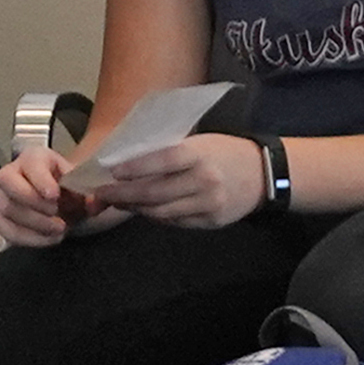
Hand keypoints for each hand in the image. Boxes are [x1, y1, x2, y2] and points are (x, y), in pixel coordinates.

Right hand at [0, 145, 84, 248]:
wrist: (62, 201)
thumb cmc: (67, 188)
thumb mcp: (80, 181)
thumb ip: (87, 189)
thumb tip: (92, 202)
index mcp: (33, 158)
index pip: (30, 163)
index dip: (41, 180)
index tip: (54, 195)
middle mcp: (12, 174)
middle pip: (9, 184)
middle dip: (33, 202)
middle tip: (56, 214)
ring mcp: (2, 197)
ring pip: (7, 210)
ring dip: (35, 224)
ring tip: (59, 229)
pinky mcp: (0, 220)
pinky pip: (7, 231)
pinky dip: (30, 239)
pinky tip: (49, 238)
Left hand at [97, 132, 264, 230]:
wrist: (262, 174)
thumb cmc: (224, 152)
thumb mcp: (200, 142)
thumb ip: (170, 151)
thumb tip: (129, 161)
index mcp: (200, 154)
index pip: (163, 161)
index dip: (136, 168)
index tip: (112, 171)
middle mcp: (204, 181)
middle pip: (156, 192)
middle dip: (124, 195)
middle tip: (101, 194)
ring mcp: (208, 205)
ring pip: (162, 212)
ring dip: (135, 208)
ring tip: (117, 202)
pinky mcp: (210, 222)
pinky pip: (175, 222)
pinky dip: (156, 216)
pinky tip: (143, 209)